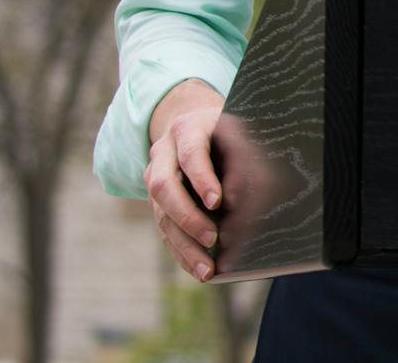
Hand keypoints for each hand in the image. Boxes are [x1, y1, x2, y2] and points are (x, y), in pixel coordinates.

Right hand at [144, 79, 224, 281]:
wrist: (198, 127)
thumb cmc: (229, 131)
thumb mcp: (239, 131)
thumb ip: (243, 156)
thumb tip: (241, 199)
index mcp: (187, 129)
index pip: (190, 154)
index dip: (202, 178)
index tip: (217, 201)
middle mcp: (164, 153)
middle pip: (164, 186)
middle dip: (188, 216)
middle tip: (212, 238)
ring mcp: (154, 178)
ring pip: (161, 215)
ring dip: (185, 244)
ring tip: (207, 270)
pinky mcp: (157, 203)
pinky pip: (164, 231)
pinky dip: (182, 252)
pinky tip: (198, 269)